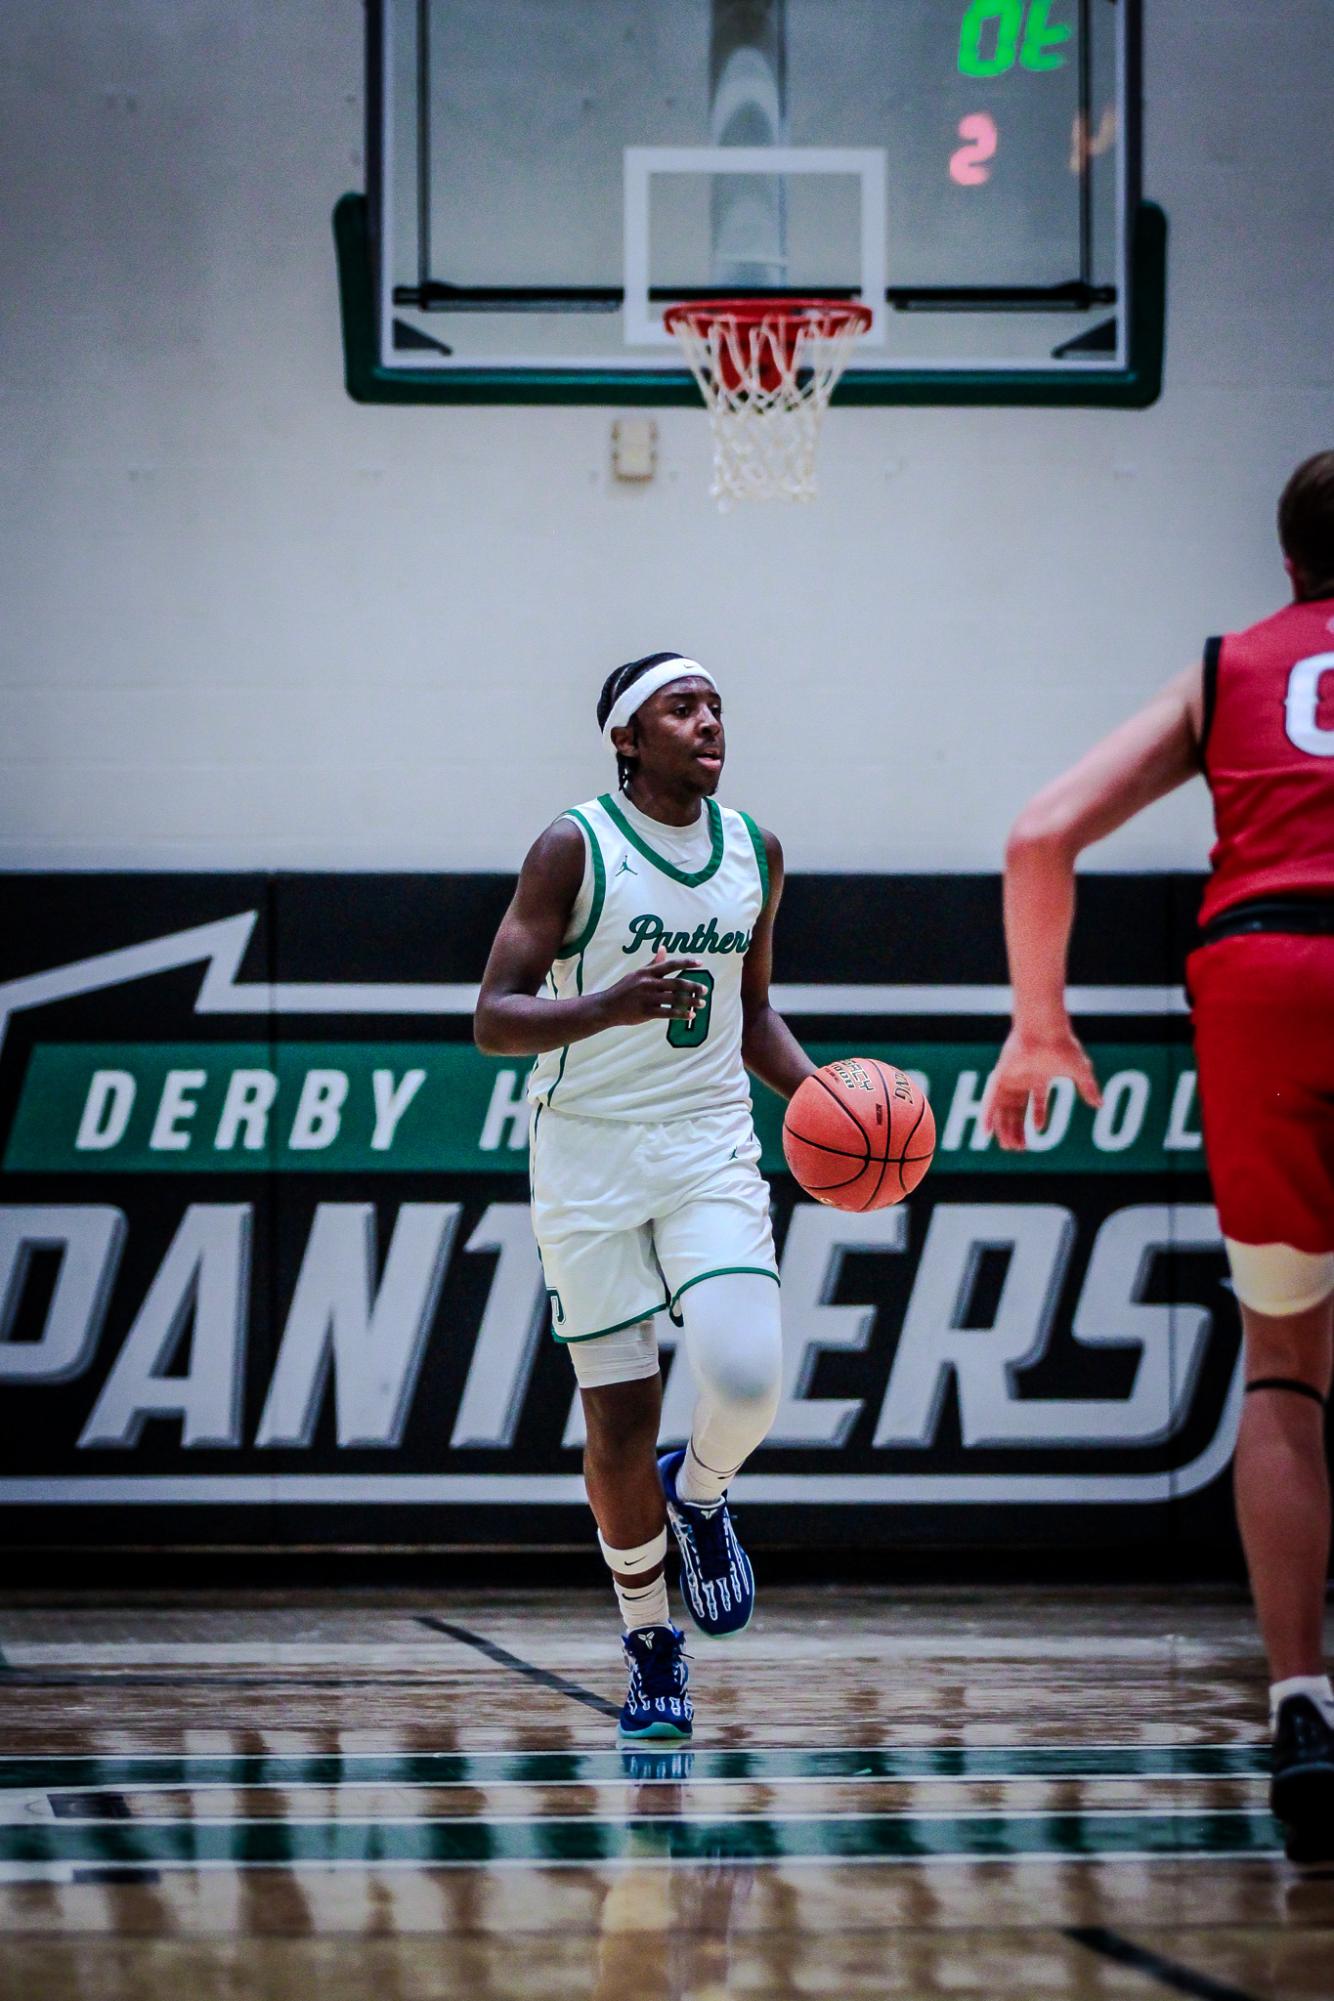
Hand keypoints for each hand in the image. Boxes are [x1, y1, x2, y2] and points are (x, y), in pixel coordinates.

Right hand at [596, 949, 708, 1028]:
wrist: (607, 1006)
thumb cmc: (624, 989)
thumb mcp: (637, 973)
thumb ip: (653, 963)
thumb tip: (663, 948)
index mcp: (648, 972)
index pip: (670, 964)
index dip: (686, 963)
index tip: (700, 963)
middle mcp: (649, 983)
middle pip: (676, 983)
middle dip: (693, 986)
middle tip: (705, 990)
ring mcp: (647, 998)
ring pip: (674, 999)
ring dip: (691, 1001)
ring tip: (702, 1004)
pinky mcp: (646, 1012)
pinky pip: (668, 1013)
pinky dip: (681, 1014)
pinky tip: (690, 1015)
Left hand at [982, 1023, 1101, 1150]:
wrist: (1045, 1031)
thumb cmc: (1062, 1047)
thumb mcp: (1080, 1072)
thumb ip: (1089, 1088)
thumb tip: (1101, 1104)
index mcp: (1040, 1076)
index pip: (1036, 1101)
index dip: (1038, 1116)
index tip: (1039, 1131)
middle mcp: (1023, 1078)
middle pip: (1017, 1110)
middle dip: (1018, 1129)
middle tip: (1020, 1148)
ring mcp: (1009, 1077)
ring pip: (1003, 1110)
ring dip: (1004, 1129)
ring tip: (1009, 1147)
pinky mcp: (999, 1076)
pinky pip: (989, 1100)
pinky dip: (987, 1116)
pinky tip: (986, 1133)